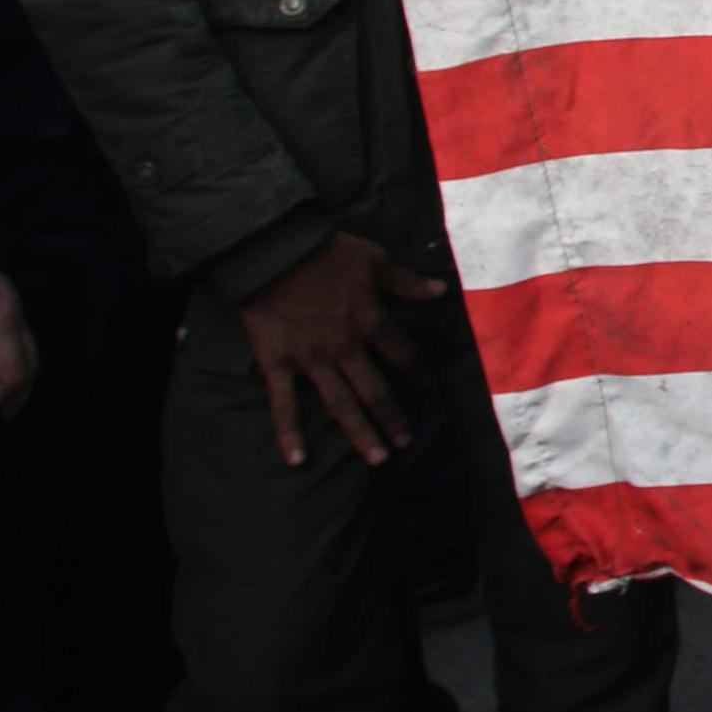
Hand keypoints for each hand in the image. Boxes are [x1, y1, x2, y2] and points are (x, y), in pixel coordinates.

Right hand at [237, 230, 446, 469]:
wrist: (272, 250)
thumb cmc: (325, 250)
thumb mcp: (373, 258)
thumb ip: (405, 281)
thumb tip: (440, 291)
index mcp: (370, 321)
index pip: (403, 355)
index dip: (419, 374)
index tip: (429, 390)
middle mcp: (346, 346)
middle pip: (377, 390)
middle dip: (394, 417)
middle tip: (407, 441)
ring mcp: (311, 359)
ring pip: (341, 405)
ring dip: (361, 434)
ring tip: (378, 459)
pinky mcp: (277, 363)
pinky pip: (283, 404)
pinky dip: (288, 434)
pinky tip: (297, 460)